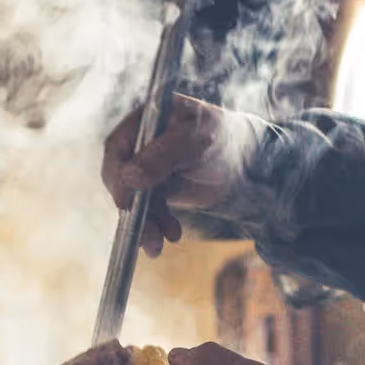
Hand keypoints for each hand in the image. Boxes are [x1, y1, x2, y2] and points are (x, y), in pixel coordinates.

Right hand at [102, 96, 255, 257]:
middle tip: (147, 231)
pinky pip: (147, 211)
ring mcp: (147, 168)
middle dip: (132, 208)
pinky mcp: (157, 190)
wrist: (247, 164)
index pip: (117, 148)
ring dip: (145, 223)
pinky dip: (156, 226)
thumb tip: (128, 177)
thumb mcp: (195, 142)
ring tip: (158, 244)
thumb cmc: (224, 140)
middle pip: (121, 178)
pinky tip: (171, 235)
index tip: (124, 202)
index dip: (116, 176)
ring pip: (133, 200)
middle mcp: (140, 144)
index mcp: (145, 120)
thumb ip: (162, 155)